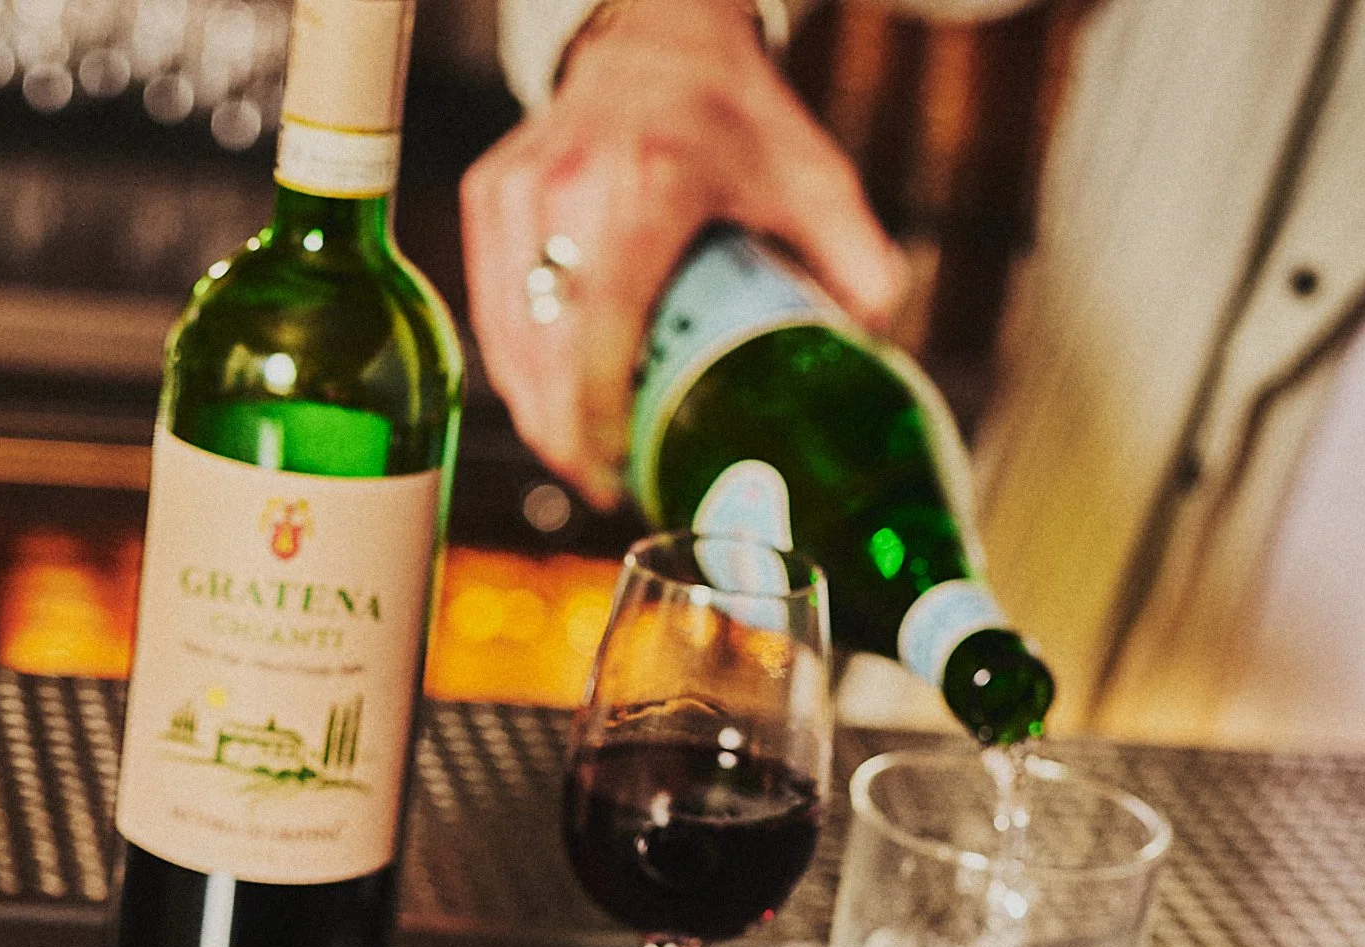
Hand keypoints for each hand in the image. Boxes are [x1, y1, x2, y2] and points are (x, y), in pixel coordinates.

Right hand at [460, 0, 906, 506]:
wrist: (656, 34)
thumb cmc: (730, 112)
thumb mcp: (810, 175)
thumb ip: (857, 256)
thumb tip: (876, 342)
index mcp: (643, 189)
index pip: (596, 343)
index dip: (596, 430)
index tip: (617, 480)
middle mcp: (565, 190)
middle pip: (542, 362)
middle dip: (565, 444)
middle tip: (602, 483)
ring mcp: (515, 194)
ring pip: (508, 347)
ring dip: (538, 416)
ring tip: (581, 454)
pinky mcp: (488, 199)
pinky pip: (492, 314)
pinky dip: (517, 369)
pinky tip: (549, 403)